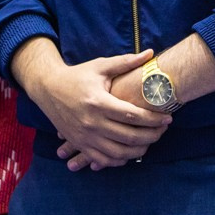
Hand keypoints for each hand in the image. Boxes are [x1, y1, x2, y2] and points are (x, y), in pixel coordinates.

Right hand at [19, 46, 168, 169]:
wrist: (47, 88)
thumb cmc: (76, 75)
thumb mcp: (100, 66)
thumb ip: (125, 62)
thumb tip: (150, 53)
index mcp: (98, 102)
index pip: (132, 115)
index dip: (153, 119)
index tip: (168, 118)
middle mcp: (91, 122)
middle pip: (129, 136)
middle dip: (152, 135)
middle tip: (164, 130)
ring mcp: (84, 136)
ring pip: (118, 152)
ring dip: (139, 150)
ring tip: (151, 141)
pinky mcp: (79, 144)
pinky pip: (102, 160)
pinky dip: (119, 160)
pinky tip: (130, 153)